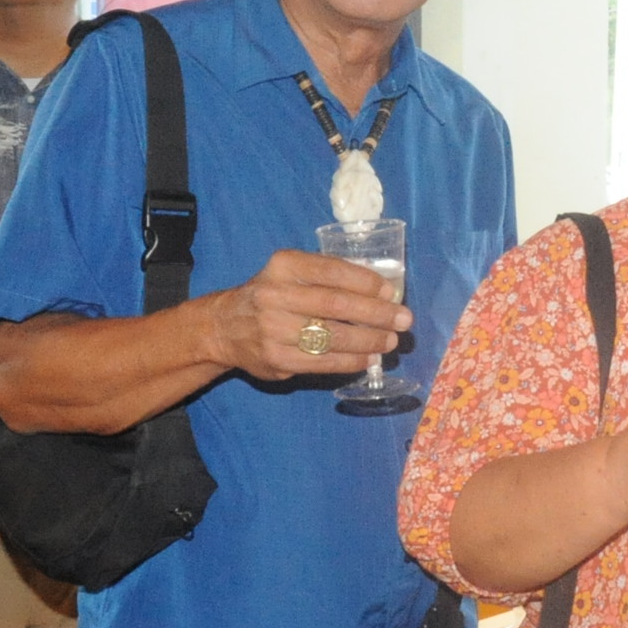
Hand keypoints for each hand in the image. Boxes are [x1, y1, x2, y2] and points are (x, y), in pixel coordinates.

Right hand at [200, 248, 410, 382]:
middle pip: (337, 305)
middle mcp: (276, 295)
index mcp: (284, 265)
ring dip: (369, 341)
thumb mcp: (290, 272)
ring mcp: (274, 329)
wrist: (224, 326)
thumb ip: (327, 276)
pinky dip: (351, 361)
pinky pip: (323, 362)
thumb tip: (381, 290)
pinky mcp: (277, 359)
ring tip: (390, 341)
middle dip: (377, 314)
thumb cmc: (271, 295)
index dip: (367, 282)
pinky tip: (368, 358)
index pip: (333, 271)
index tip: (391, 292)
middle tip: (403, 320)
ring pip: (333, 337)